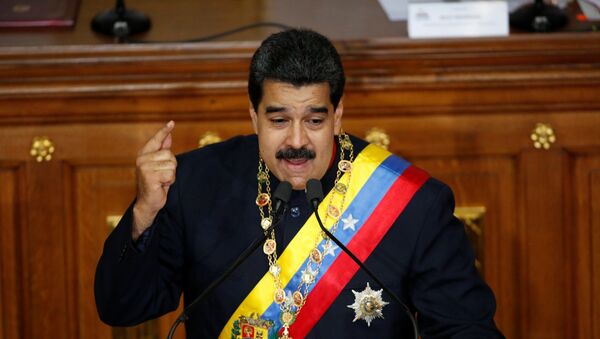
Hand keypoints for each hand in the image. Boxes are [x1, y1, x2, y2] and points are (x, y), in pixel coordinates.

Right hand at [132, 121, 176, 239]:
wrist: (148, 202)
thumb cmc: (155, 183)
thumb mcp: (160, 165)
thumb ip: (163, 150)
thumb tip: (169, 135)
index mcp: (144, 154)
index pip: (157, 140)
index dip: (164, 131)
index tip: (172, 122)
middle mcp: (142, 159)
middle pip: (170, 155)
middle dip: (171, 166)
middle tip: (163, 176)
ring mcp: (145, 168)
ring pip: (171, 165)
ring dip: (171, 175)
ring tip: (162, 181)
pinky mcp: (149, 177)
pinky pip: (170, 175)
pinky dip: (169, 182)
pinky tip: (161, 186)